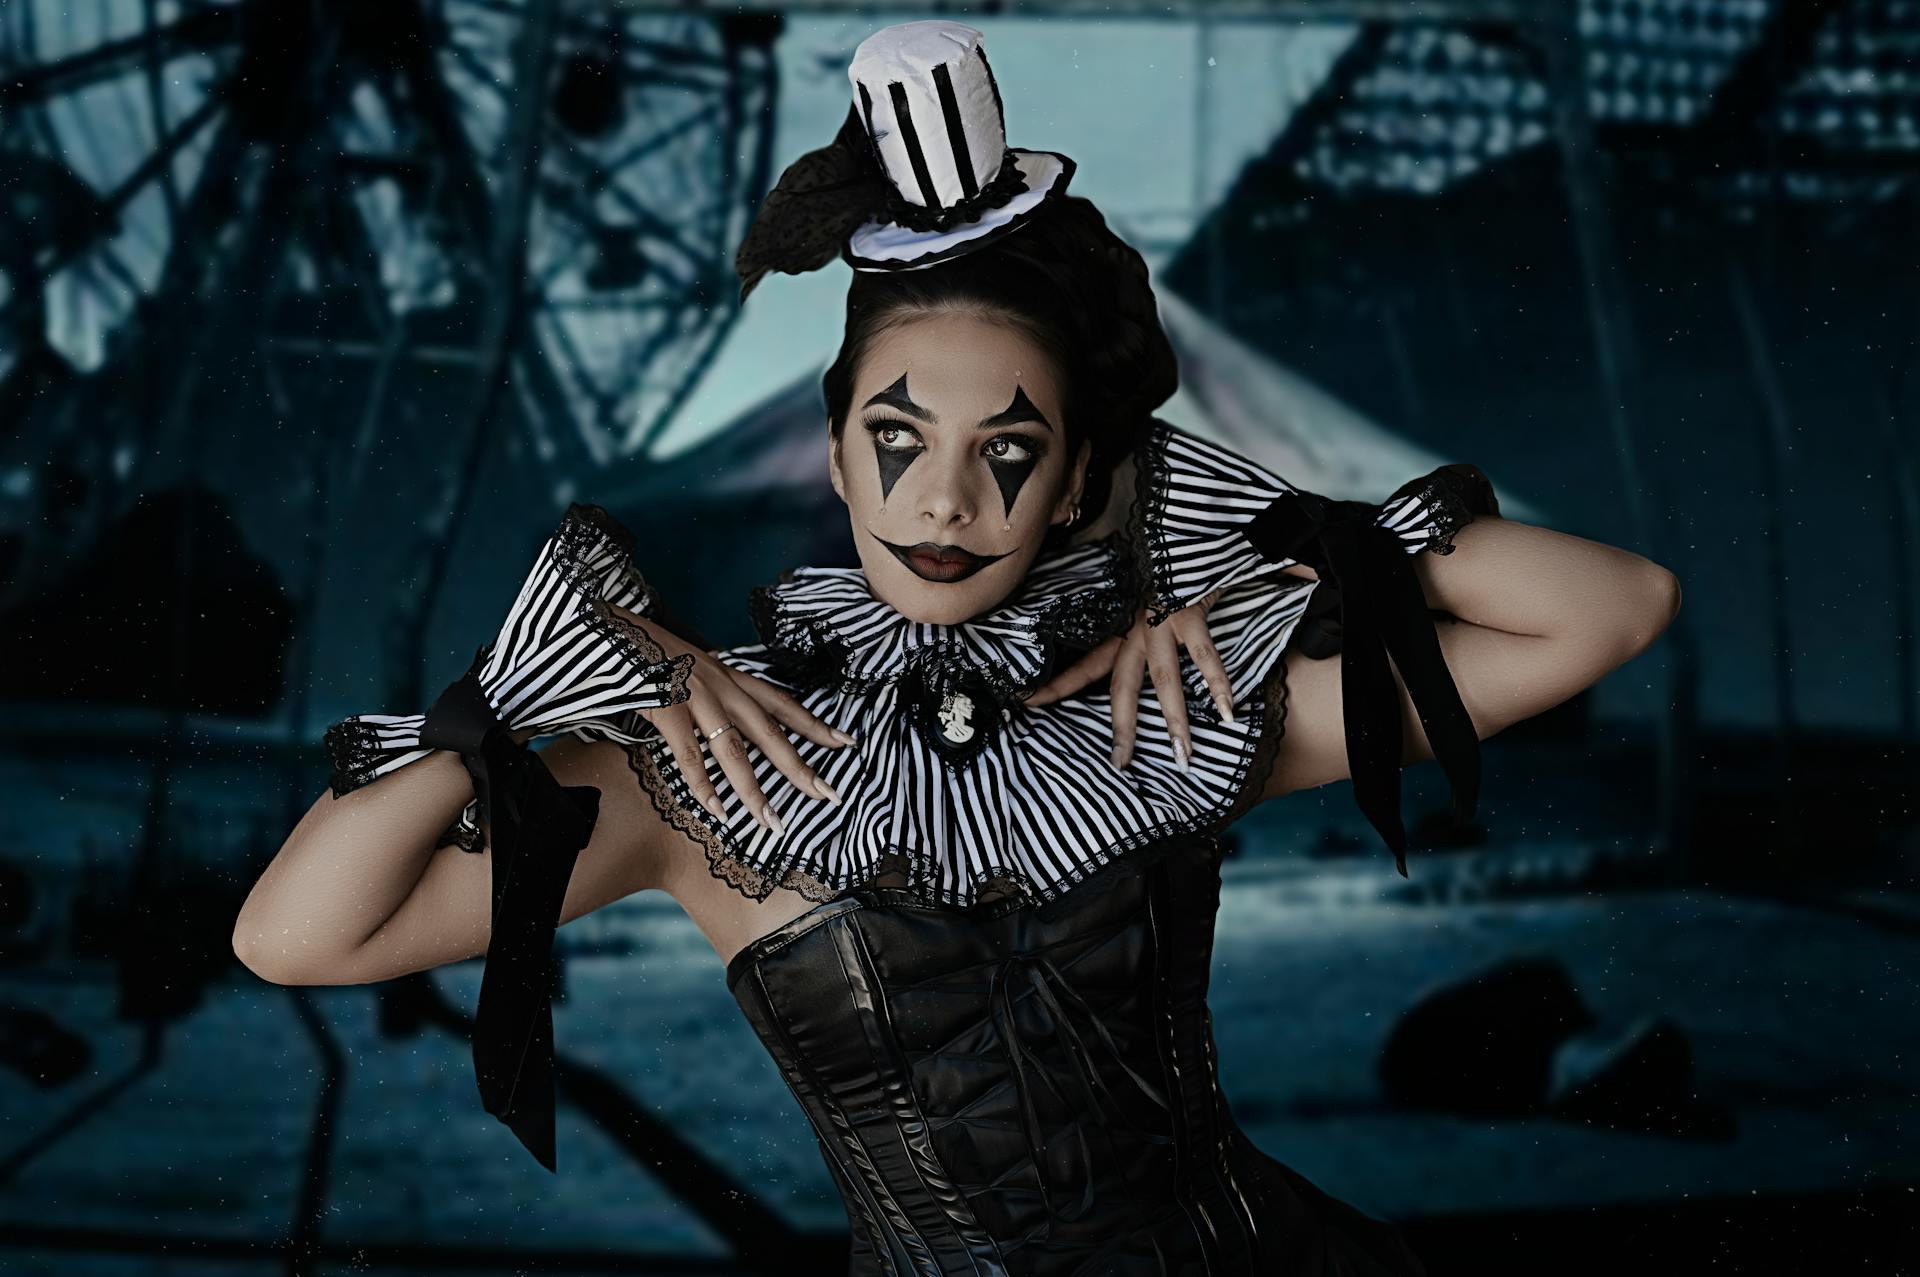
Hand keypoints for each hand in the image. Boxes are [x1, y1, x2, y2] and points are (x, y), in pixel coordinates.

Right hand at [604, 603, 853, 833]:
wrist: (605, 629)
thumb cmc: (645, 655)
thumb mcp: (689, 669)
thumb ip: (709, 694)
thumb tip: (723, 724)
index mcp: (728, 675)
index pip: (781, 702)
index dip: (814, 723)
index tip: (846, 743)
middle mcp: (720, 685)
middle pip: (769, 732)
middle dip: (800, 767)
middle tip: (829, 795)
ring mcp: (695, 696)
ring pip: (733, 750)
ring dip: (755, 790)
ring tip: (773, 822)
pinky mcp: (666, 707)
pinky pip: (689, 753)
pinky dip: (704, 784)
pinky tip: (717, 810)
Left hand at [1022, 589, 1233, 770]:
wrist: (1185, 538)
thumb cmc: (1167, 579)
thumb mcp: (1145, 609)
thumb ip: (1138, 636)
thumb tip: (1133, 675)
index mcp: (1120, 632)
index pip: (1082, 667)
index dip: (1056, 688)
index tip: (1026, 705)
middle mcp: (1135, 631)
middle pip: (1122, 688)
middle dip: (1121, 729)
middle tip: (1121, 765)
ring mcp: (1162, 623)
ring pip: (1164, 680)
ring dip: (1175, 719)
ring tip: (1183, 754)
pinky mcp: (1189, 613)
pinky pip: (1204, 656)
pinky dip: (1218, 685)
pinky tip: (1227, 712)